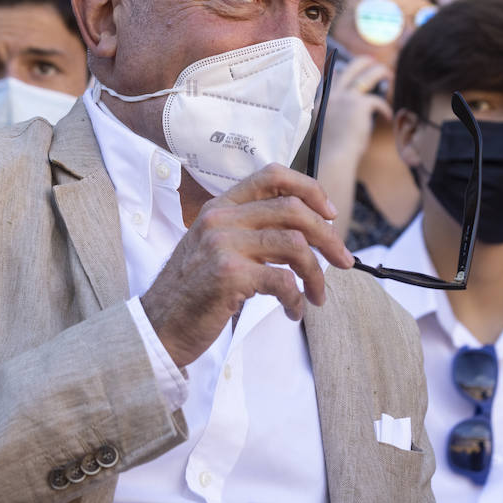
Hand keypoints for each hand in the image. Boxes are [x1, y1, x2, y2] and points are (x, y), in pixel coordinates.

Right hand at [140, 165, 355, 367]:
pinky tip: (293, 311)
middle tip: (344, 261)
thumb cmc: (193, 293)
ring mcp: (223, 245)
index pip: (272, 176)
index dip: (310, 189)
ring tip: (317, 295)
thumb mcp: (216, 250)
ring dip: (316, 274)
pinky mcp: (229, 274)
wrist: (158, 327)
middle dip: (328, 237)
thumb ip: (250, 234)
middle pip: (294, 210)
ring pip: (295, 245)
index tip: (330, 214)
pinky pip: (283, 280)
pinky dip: (297, 299)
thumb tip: (305, 235)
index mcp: (220, 207)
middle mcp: (221, 219)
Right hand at [322, 55, 392, 161]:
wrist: (333, 157)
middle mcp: (332, 96)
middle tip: (371, 61)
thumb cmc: (330, 151)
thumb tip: (355, 113)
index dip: (340, 71)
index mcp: (321, 102)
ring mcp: (346, 98)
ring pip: (366, 76)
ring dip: (379, 72)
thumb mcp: (328, 129)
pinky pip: (377, 101)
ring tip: (388, 74)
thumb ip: (336, 116)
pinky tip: (388, 117)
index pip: (331, 79)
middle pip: (350, 69)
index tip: (345, 68)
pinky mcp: (360, 104)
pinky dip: (385, 109)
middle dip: (362, 62)